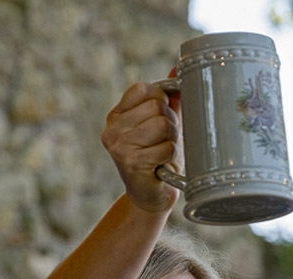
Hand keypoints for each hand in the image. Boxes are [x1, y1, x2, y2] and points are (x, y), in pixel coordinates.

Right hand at [101, 81, 181, 213]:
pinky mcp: (131, 162)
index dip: (161, 101)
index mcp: (116, 115)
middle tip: (163, 142)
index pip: (143, 89)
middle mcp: (112, 128)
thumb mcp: (163, 125)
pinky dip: (171, 156)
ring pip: (163, 125)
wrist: (151, 197)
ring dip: (172, 140)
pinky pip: (166, 147)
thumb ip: (169, 98)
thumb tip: (180, 67)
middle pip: (157, 107)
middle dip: (170, 124)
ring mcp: (119, 145)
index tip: (161, 118)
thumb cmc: (158, 159)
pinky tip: (161, 165)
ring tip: (162, 153)